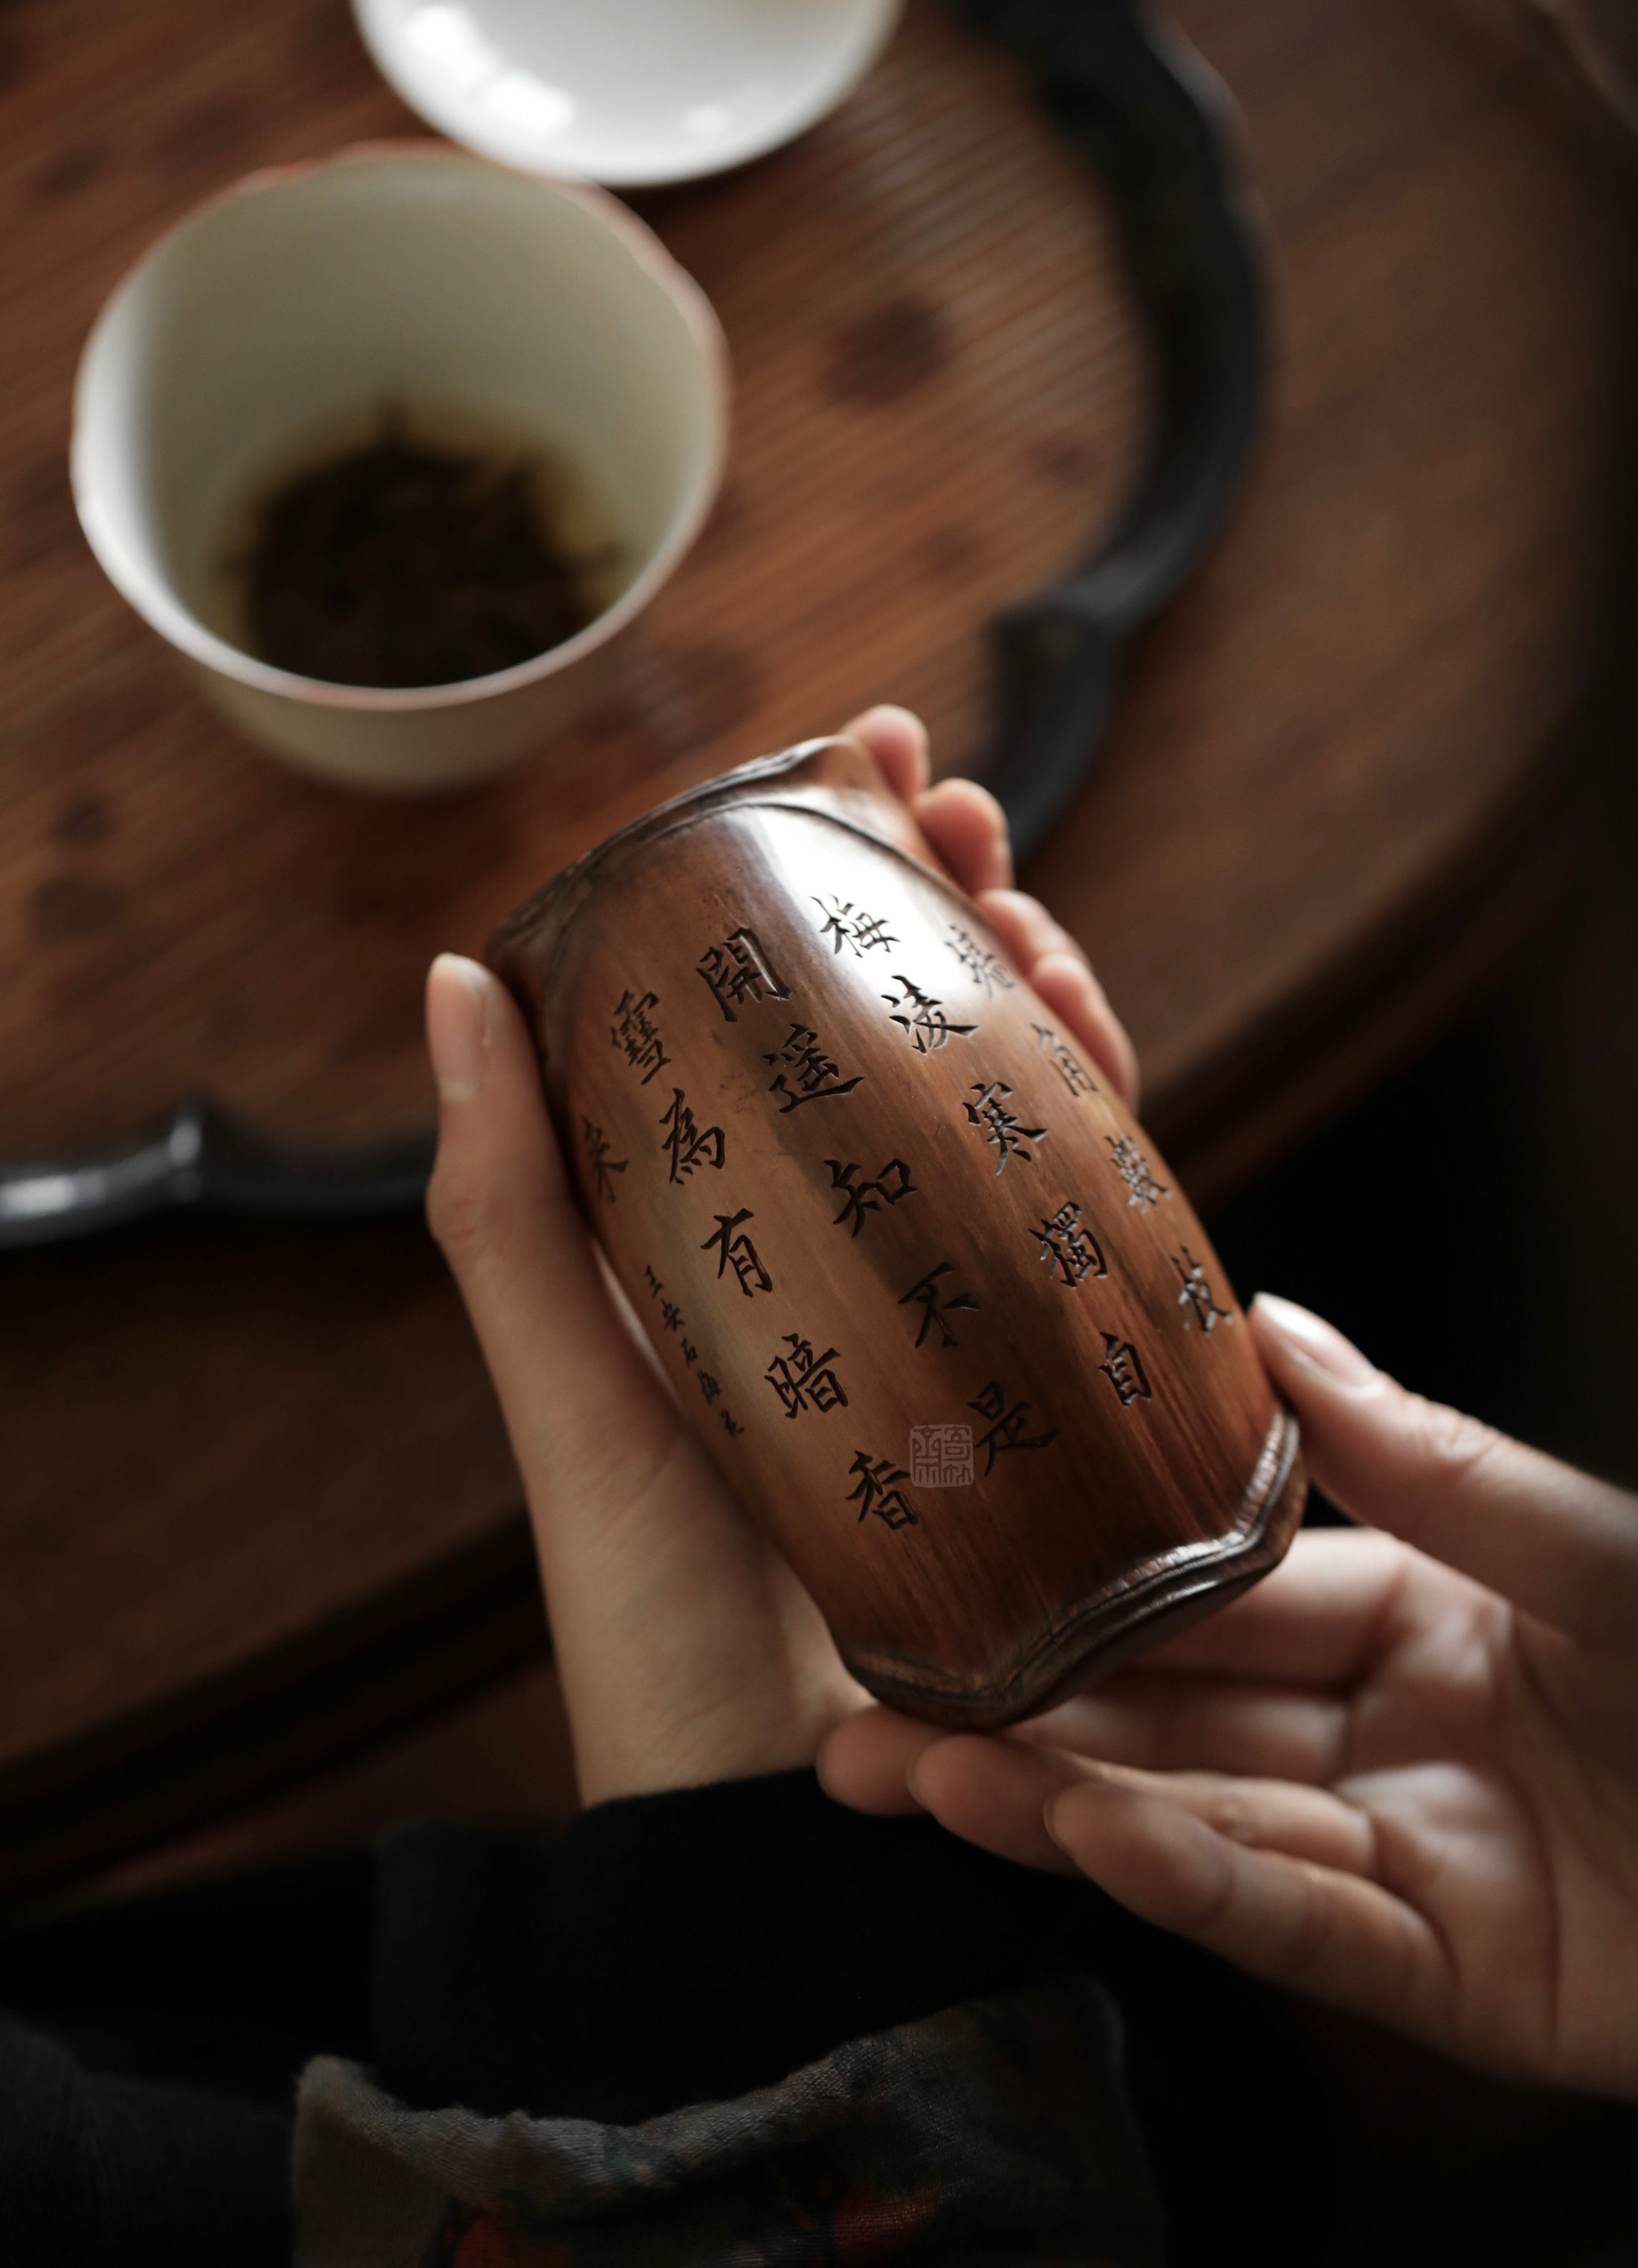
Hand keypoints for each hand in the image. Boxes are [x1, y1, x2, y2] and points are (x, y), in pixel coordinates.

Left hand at [423, 707, 1135, 1806]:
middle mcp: (836, 1243)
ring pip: (1006, 1089)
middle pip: (904, 1025)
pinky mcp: (1035, 1366)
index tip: (846, 759)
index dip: (812, 878)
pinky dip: (1098, 1104)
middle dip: (938, 890)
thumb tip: (452, 977)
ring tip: (1023, 894)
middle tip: (957, 796)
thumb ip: (505, 1204)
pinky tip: (1091, 1028)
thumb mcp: (564, 1385)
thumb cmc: (648, 1606)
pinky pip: (1082, 1206)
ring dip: (1030, 968)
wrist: (782, 1803)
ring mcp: (945, 1297)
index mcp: (719, 1225)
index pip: (775, 1012)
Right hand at [821, 1301, 1637, 2098]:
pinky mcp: (1452, 1986)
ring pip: (1202, 1833)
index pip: (1210, 1610)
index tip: (951, 1592)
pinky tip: (1089, 1837)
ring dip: (1059, 1812)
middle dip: (1016, 1730)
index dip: (1083, 1605)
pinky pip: (1305, 1927)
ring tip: (917, 1779)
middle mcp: (1379, 1743)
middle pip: (1171, 1734)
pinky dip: (1197, 1885)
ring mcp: (1407, 1868)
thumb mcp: (1579, 1535)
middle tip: (860, 1726)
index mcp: (1403, 1621)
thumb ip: (1415, 1453)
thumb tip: (1264, 1323)